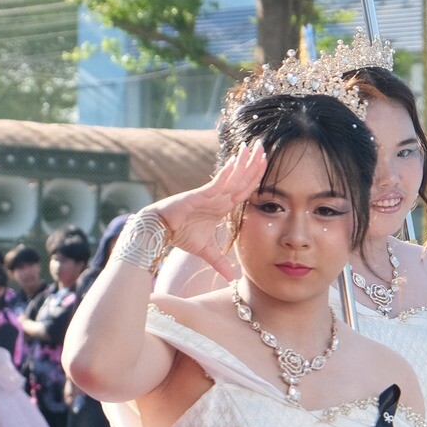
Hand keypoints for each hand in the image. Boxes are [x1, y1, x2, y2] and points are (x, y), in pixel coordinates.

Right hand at [154, 142, 266, 278]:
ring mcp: (210, 194)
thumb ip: (219, 262)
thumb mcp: (205, 251)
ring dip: (244, 162)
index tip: (267, 165)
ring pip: (232, 177)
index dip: (256, 178)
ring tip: (253, 146)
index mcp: (222, 206)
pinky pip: (216, 182)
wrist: (159, 229)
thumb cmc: (180, 235)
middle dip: (253, 164)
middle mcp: (219, 197)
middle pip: (242, 179)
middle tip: (264, 147)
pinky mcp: (199, 195)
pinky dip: (226, 173)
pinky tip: (236, 161)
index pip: (244, 190)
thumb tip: (231, 279)